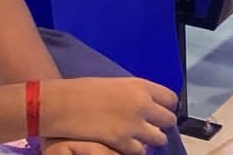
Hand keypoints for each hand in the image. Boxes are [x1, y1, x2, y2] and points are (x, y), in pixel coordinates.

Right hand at [42, 77, 177, 153]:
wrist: (62, 104)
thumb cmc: (83, 91)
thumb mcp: (115, 84)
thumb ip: (134, 94)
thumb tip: (146, 104)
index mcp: (140, 85)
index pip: (171, 99)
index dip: (166, 107)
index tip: (159, 113)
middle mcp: (142, 103)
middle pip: (169, 120)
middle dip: (160, 125)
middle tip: (149, 128)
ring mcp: (134, 124)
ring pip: (159, 139)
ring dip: (150, 140)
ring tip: (137, 139)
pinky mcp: (123, 141)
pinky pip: (141, 151)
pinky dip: (135, 151)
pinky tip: (125, 147)